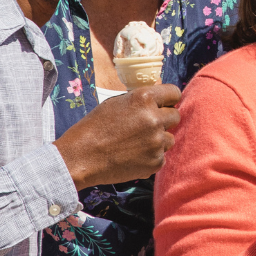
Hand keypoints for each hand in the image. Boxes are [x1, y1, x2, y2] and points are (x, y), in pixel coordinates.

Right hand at [53, 83, 180, 189]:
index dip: (169, 100)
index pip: (174, 93)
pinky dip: (151, 158)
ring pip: (170, 138)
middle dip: (164, 120)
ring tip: (135, 144)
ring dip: (158, 140)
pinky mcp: (156, 162)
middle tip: (145, 128)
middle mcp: (154, 118)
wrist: (80, 158)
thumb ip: (140, 100)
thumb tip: (159, 99)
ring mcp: (157, 142)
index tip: (165, 105)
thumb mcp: (115, 103)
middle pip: (175, 116)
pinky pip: (161, 156)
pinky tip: (132, 157)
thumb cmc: (93, 128)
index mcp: (144, 98)